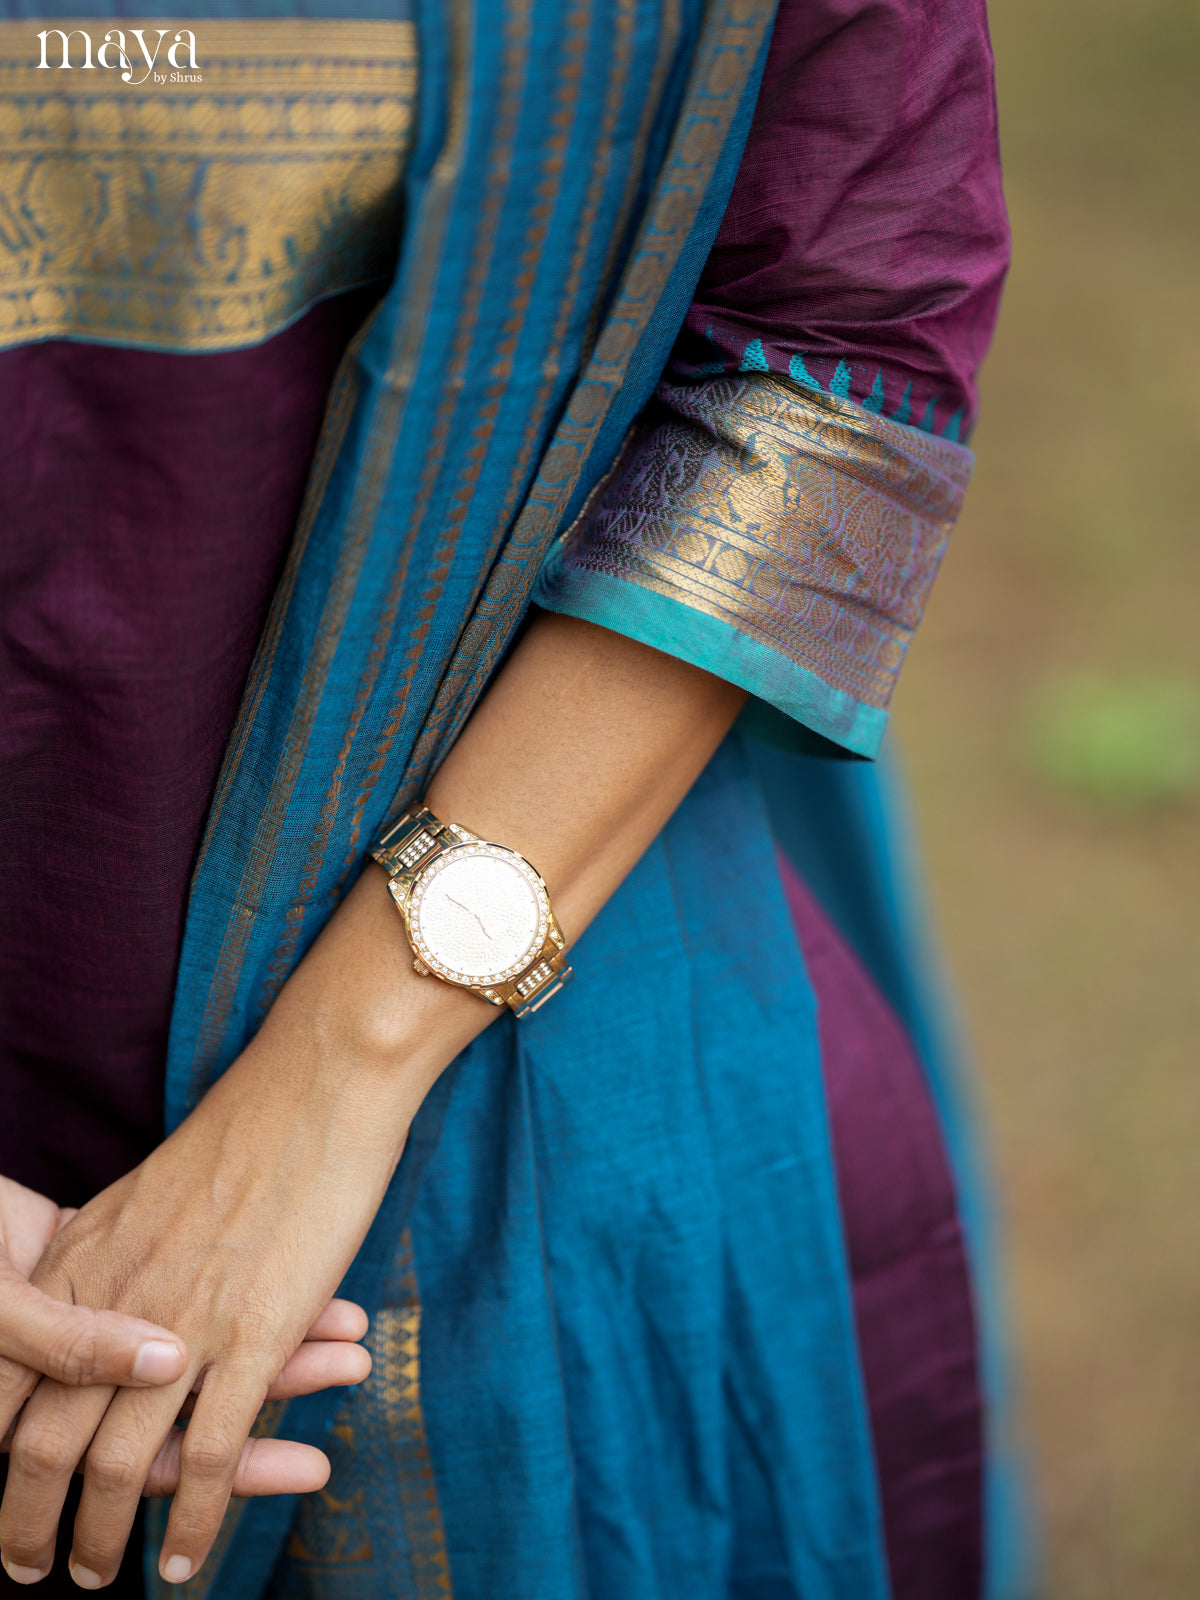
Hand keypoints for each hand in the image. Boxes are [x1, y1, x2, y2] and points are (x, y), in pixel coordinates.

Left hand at [0, 1024, 408, 1590]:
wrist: (316, 1085)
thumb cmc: (249, 1131)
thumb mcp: (151, 1199)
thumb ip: (115, 1261)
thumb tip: (109, 1317)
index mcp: (85, 1262)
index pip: (14, 1377)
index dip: (2, 1444)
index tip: (9, 1486)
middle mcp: (117, 1300)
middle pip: (44, 1440)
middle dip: (30, 1516)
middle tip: (30, 1566)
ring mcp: (183, 1324)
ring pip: (118, 1464)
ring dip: (103, 1534)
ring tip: (97, 1574)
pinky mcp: (250, 1337)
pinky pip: (207, 1456)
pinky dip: (192, 1521)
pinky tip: (185, 1560)